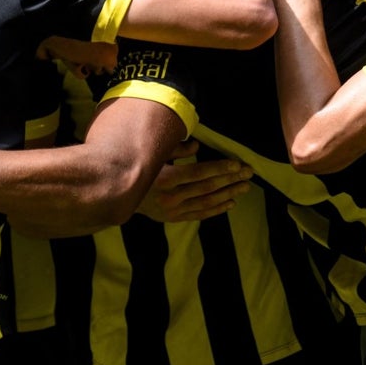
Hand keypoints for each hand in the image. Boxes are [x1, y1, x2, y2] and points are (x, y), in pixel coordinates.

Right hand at [137, 147, 253, 222]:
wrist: (117, 197)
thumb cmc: (136, 170)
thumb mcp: (152, 155)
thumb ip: (175, 150)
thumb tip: (197, 146)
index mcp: (165, 178)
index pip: (199, 173)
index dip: (220, 168)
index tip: (237, 164)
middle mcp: (171, 196)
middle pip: (207, 187)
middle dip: (230, 179)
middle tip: (248, 173)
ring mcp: (173, 210)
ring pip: (206, 202)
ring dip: (228, 194)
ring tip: (244, 187)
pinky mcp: (173, 218)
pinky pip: (199, 214)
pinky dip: (216, 209)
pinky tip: (230, 203)